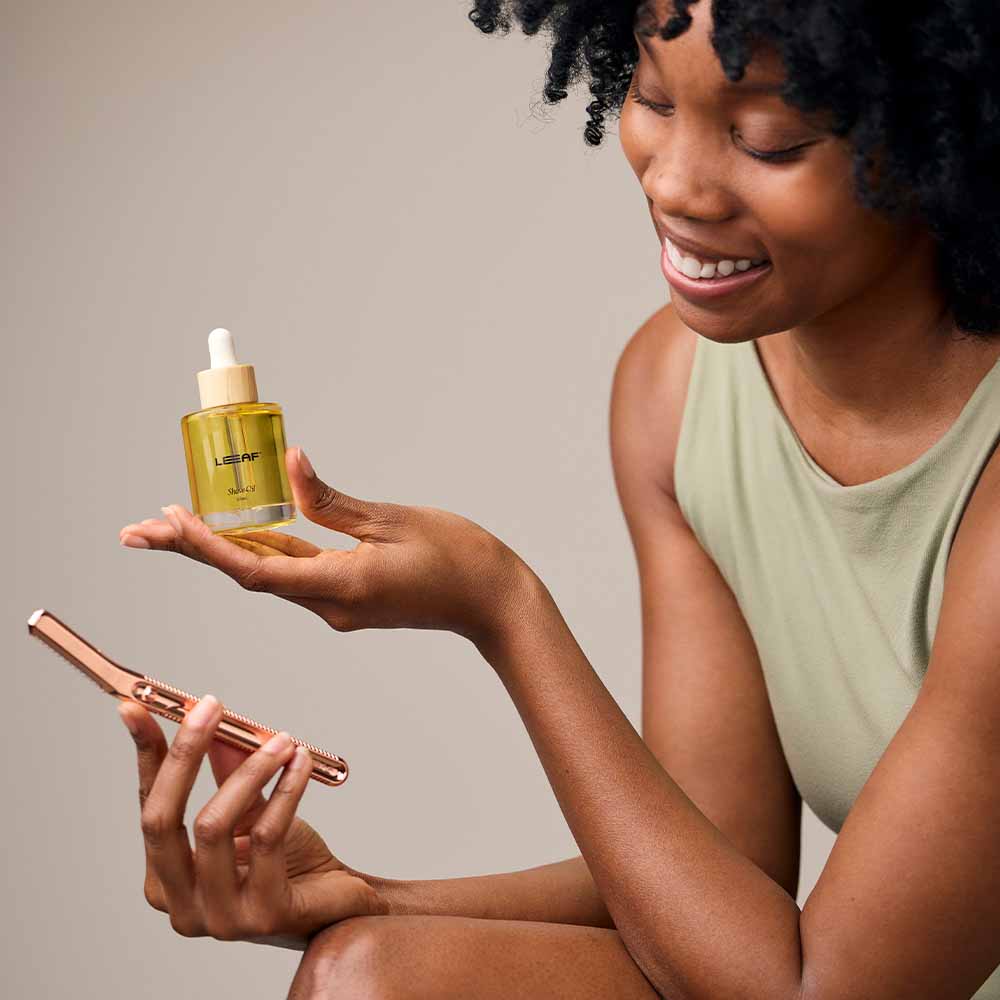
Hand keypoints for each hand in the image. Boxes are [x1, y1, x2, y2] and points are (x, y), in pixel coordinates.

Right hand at [117, 693, 385, 949]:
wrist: (338, 904)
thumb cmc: (288, 861)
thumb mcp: (252, 810)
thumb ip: (228, 774)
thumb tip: (213, 722)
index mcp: (166, 879)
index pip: (148, 806)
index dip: (145, 755)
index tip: (136, 706)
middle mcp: (181, 904)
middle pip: (162, 820)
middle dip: (184, 754)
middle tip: (211, 707)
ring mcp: (218, 917)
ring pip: (213, 825)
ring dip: (250, 770)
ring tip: (282, 740)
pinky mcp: (262, 914)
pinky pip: (266, 835)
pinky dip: (285, 789)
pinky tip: (301, 762)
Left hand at [118, 446, 535, 646]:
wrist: (493, 602)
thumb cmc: (458, 558)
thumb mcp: (395, 520)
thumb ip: (334, 500)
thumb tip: (291, 464)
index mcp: (343, 586)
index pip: (258, 570)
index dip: (208, 547)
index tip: (168, 522)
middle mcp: (330, 605)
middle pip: (249, 574)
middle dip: (193, 550)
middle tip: (139, 530)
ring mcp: (338, 605)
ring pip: (267, 574)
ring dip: (220, 551)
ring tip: (170, 526)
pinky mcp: (347, 597)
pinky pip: (295, 573)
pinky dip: (261, 552)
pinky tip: (235, 532)